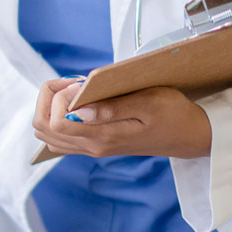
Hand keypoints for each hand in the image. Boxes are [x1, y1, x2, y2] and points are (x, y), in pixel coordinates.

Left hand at [32, 77, 211, 159]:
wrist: (189, 136)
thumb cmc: (173, 114)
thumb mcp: (148, 102)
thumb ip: (112, 107)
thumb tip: (78, 109)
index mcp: (102, 137)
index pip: (54, 122)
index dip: (57, 97)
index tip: (80, 83)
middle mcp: (91, 147)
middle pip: (41, 127)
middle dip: (48, 99)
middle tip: (73, 84)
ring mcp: (91, 148)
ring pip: (46, 134)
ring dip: (51, 107)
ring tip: (76, 92)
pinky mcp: (95, 145)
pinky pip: (59, 137)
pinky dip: (58, 117)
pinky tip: (79, 103)